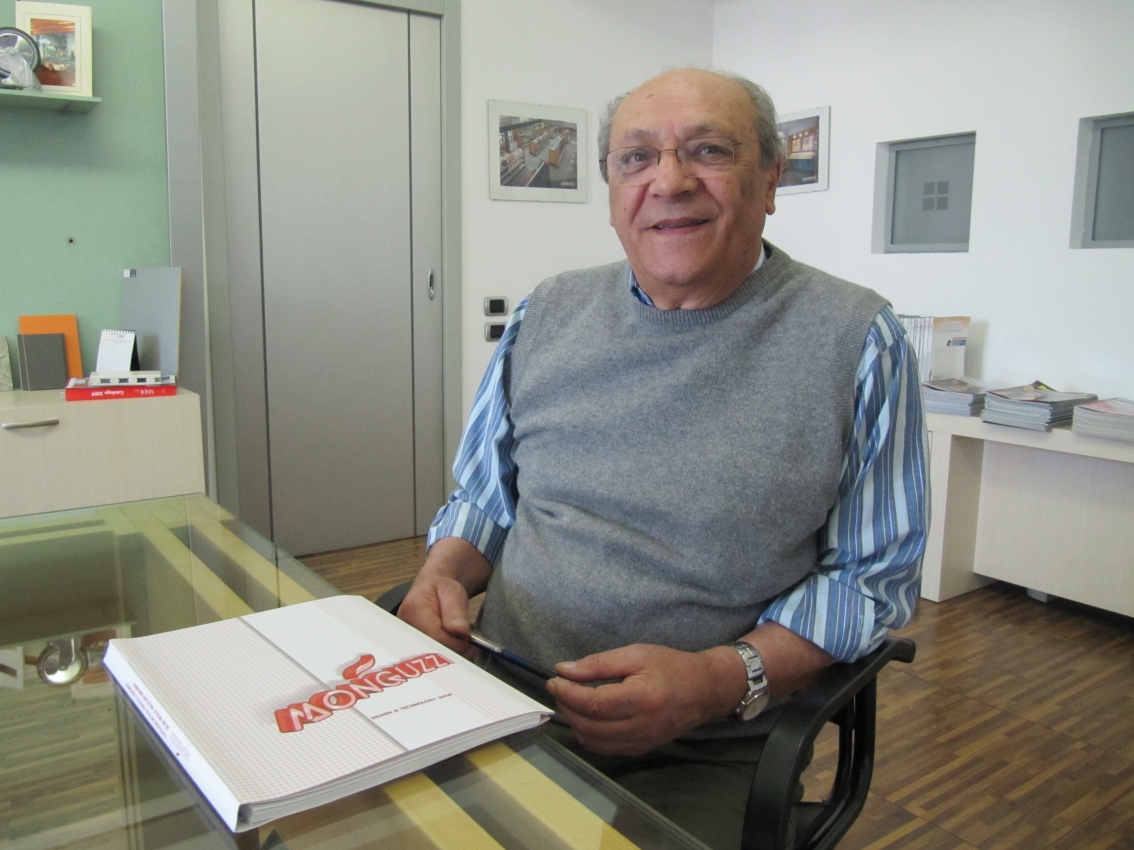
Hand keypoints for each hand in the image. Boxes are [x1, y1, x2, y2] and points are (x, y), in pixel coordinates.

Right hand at [397, 574, 473, 654]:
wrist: (430, 590)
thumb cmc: (442, 589)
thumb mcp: (453, 592)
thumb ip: (455, 612)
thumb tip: (460, 632)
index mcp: (414, 610)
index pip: (437, 638)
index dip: (456, 642)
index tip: (467, 637)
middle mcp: (404, 628)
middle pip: (432, 652)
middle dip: (453, 651)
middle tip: (466, 642)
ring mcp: (404, 640)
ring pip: (430, 659)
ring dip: (449, 655)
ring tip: (459, 641)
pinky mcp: (408, 647)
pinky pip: (428, 659)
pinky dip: (443, 657)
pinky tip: (451, 648)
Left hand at [546, 643, 745, 755]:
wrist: (704, 691)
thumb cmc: (671, 666)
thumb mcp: (636, 654)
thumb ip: (598, 664)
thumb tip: (564, 670)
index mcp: (642, 699)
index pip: (593, 704)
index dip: (567, 694)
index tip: (554, 680)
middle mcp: (641, 726)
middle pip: (588, 726)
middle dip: (566, 706)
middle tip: (560, 688)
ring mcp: (641, 742)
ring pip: (592, 741)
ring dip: (574, 722)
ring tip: (571, 700)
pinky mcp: (640, 749)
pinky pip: (604, 748)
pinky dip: (588, 733)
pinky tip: (586, 715)